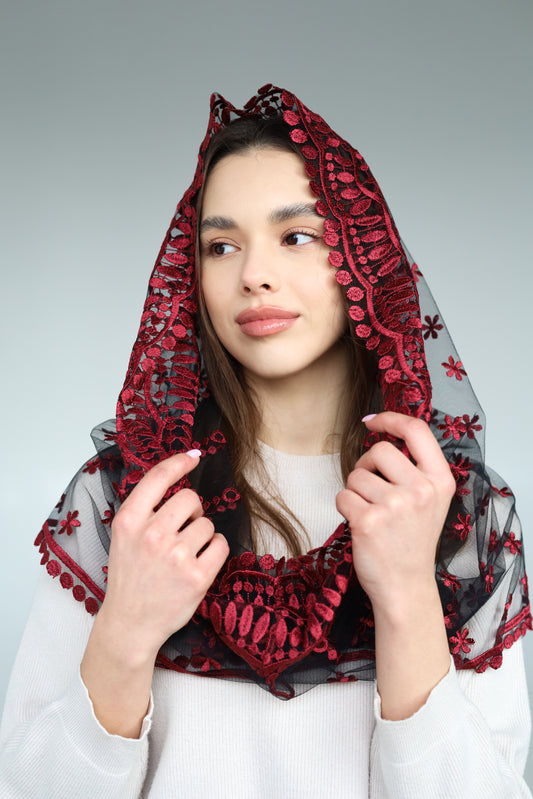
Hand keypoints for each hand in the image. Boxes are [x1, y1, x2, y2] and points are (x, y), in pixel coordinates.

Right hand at [99, 452, 228, 663]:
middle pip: (191, 498)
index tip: (193, 458)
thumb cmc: (130, 577)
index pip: (158, 477)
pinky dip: (215, 551)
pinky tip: (199, 563)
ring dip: (202, 535)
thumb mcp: (124, 536)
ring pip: (208, 524)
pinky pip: (221, 545)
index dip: (179, 462)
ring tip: (185, 554)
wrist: (129, 624)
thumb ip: (146, 507)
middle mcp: (152, 534)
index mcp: (129, 521)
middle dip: (192, 511)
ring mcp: (176, 556)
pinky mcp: (197, 576)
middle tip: (182, 530)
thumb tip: (181, 469)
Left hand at [336, 412, 454, 614]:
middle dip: (366, 465)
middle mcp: (421, 490)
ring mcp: (395, 506)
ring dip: (355, 490)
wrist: (406, 587)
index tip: (373, 421)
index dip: (391, 419)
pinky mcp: (368, 521)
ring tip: (370, 512)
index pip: (417, 431)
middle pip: (379, 450)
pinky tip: (360, 524)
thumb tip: (379, 432)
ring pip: (356, 474)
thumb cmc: (412, 542)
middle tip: (370, 488)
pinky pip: (342, 496)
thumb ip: (414, 469)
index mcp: (440, 481)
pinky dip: (344, 507)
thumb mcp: (429, 501)